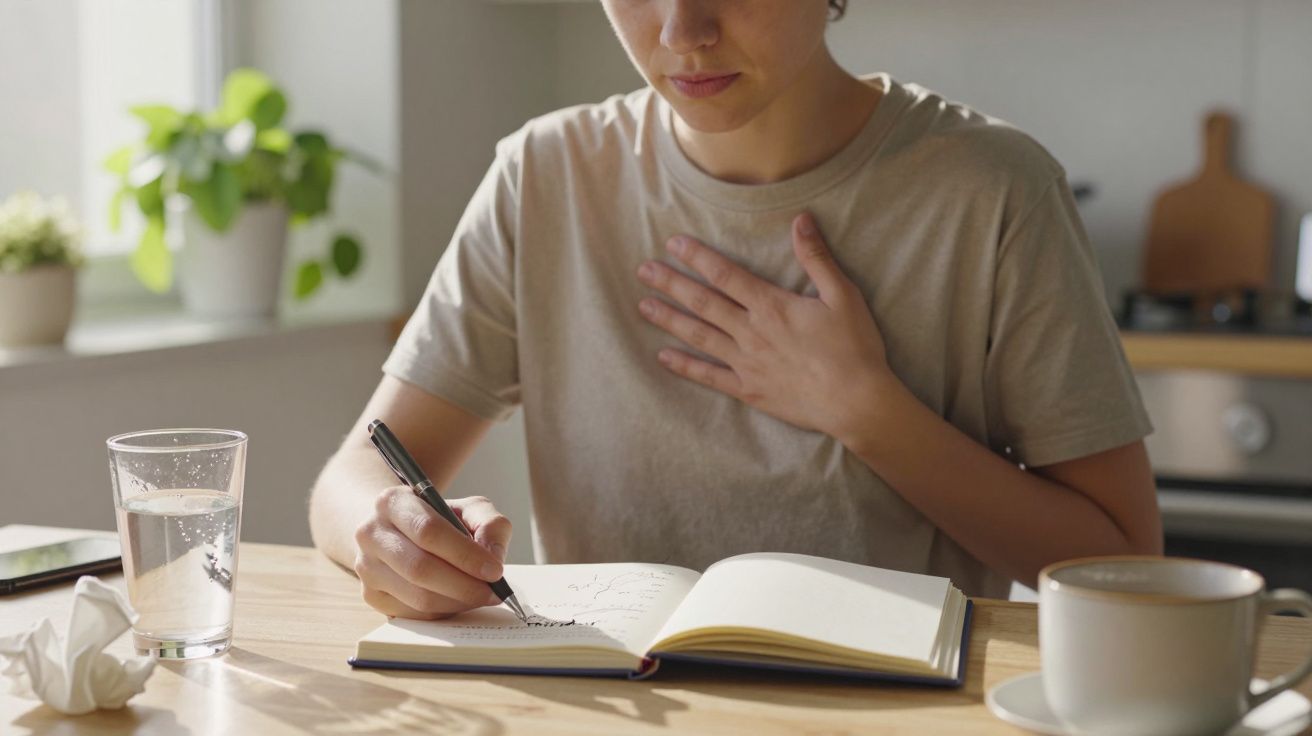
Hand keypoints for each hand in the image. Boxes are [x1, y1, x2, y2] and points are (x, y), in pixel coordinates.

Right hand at [352, 488, 510, 618]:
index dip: (465, 554)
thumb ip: (489, 524)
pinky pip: (414, 613)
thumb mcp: (467, 508)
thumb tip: (493, 557)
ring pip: (417, 596)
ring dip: (457, 601)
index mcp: (392, 502)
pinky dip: (444, 611)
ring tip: (482, 596)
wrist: (397, 530)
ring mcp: (366, 567)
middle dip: (464, 585)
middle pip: (420, 568)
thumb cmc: (438, 519)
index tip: (495, 570)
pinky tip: (460, 601)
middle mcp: (371, 533)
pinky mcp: (371, 595)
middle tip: (494, 592)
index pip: (428, 531)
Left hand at [636, 212, 896, 440]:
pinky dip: (685, 366)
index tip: (673, 244)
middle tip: (644, 270)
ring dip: (670, 320)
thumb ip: (816, 258)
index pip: (725, 275)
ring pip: (700, 336)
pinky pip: (710, 376)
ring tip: (643, 306)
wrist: (856, 401)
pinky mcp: (749, 390)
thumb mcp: (842, 295)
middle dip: (671, 284)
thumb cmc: (854, 347)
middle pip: (703, 303)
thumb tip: (801, 220)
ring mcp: (746, 363)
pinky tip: (663, 357)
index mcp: (771, 306)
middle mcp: (751, 332)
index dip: (697, 257)